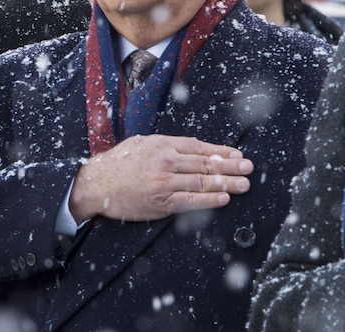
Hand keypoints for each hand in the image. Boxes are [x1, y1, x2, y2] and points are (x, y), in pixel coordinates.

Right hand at [68, 134, 252, 222]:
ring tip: (243, 184)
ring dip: (226, 183)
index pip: (198, 147)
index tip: (236, 154)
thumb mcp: (141, 143)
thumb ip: (166, 144)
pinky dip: (209, 199)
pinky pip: (191, 200)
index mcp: (161, 145)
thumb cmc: (117, 163)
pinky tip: (223, 198)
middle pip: (205, 163)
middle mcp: (165, 161)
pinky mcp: (161, 202)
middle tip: (248, 168)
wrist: (97, 184)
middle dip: (230, 166)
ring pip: (202, 182)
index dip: (220, 151)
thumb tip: (192, 146)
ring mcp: (164, 182)